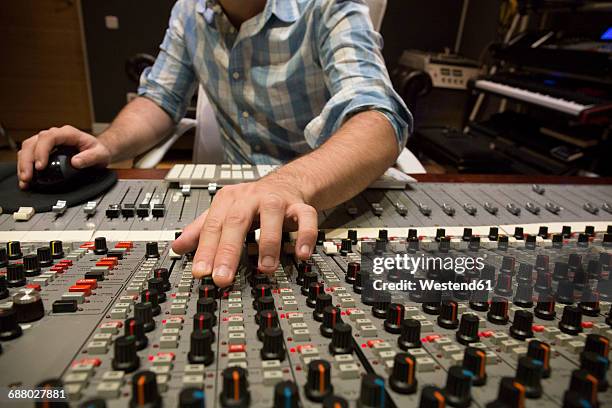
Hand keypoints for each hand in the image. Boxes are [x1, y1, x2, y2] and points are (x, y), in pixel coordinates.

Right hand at [18, 125, 111, 188]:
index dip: (41, 151)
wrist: (97, 151)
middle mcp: (55, 135)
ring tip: (25, 180)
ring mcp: (47, 142)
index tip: (40, 166)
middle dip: (27, 161)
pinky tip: (26, 179)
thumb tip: (76, 162)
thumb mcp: (100, 154)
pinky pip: (29, 155)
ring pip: (28, 148)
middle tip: (28, 177)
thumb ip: (90, 158)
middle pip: (33, 143)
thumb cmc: (98, 150)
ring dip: (23, 164)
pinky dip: (25, 167)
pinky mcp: (43, 150)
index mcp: (68, 133)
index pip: (48, 137)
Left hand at [172, 178, 317, 286]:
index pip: (213, 225)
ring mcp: (277, 200)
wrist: (285, 183)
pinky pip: (306, 217)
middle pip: (237, 221)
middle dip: (228, 251)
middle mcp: (251, 197)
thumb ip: (201, 230)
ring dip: (268, 243)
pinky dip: (305, 236)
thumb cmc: (251, 202)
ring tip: (265, 268)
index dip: (206, 249)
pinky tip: (301, 254)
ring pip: (272, 216)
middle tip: (222, 277)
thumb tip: (176, 248)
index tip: (200, 272)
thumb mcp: (223, 212)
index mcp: (229, 199)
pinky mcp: (300, 205)